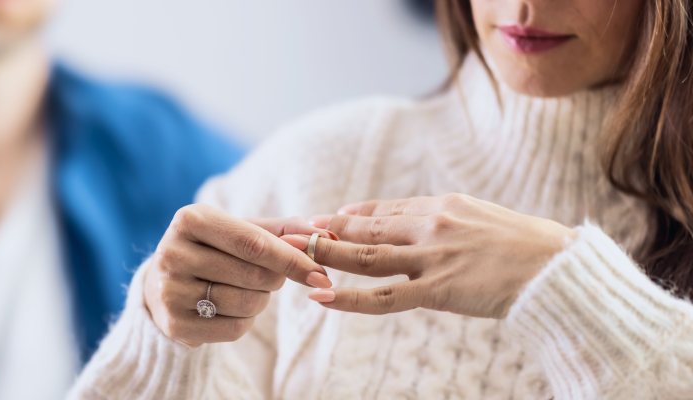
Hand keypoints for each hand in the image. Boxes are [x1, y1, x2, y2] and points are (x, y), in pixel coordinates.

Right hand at [144, 204, 336, 347]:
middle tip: (271, 277)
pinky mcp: (174, 323)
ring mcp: (170, 290)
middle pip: (253, 276)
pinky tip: (232, 309)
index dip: (292, 260)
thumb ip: (282, 230)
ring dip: (261, 300)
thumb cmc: (212, 250)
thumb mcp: (239, 229)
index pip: (254, 243)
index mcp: (190, 219)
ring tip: (247, 290)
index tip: (320, 274)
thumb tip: (323, 235)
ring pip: (246, 304)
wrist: (160, 283)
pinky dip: (246, 321)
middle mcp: (173, 253)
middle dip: (275, 280)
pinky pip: (234, 329)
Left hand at [285, 193, 572, 318]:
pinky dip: (350, 296)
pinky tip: (322, 296)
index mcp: (444, 205)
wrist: (564, 270)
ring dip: (326, 255)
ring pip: (366, 256)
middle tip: (293, 230)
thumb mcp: (487, 221)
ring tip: (295, 255)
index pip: (386, 210)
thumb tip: (434, 225)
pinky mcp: (439, 289)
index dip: (353, 215)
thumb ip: (454, 222)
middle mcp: (432, 224)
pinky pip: (385, 296)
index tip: (328, 217)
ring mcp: (433, 256)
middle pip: (367, 227)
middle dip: (326, 230)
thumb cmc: (535, 249)